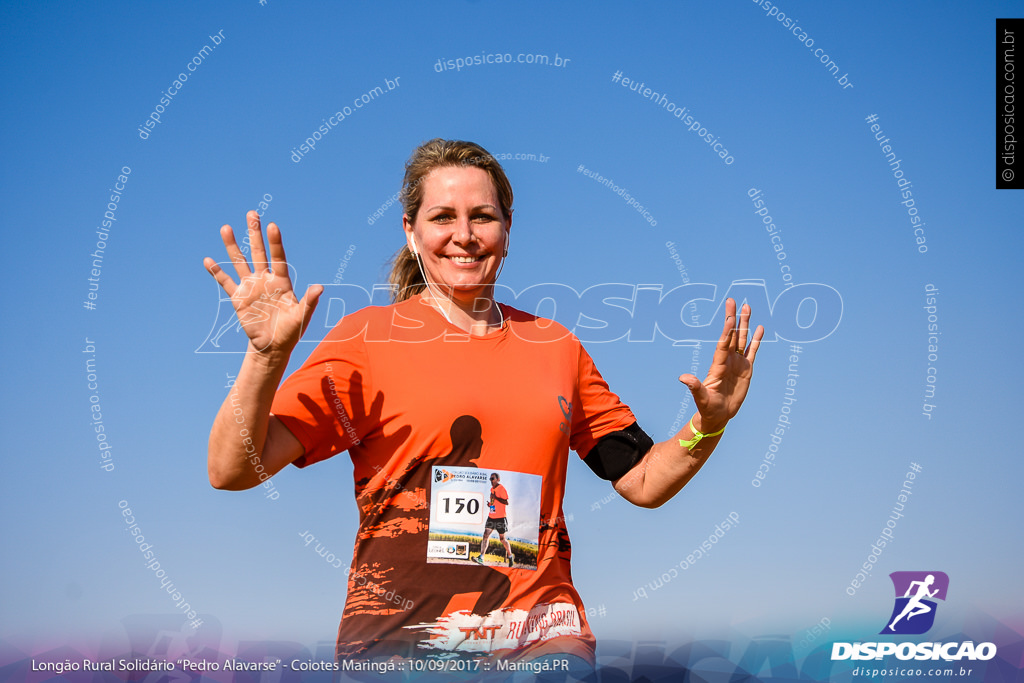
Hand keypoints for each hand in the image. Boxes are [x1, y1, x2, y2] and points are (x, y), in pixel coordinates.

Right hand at [203, 211, 321, 357]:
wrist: (273, 346)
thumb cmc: (290, 331)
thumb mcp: (302, 317)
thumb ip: (310, 301)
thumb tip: (320, 287)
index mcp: (282, 282)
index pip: (278, 257)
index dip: (275, 242)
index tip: (273, 225)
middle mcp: (265, 280)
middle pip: (258, 252)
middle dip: (255, 234)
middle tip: (252, 214)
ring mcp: (250, 287)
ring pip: (240, 262)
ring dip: (233, 246)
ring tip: (226, 228)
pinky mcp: (238, 298)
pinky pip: (226, 282)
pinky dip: (217, 272)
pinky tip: (208, 259)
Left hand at [679, 298, 763, 432]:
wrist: (718, 415)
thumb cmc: (708, 407)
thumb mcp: (701, 397)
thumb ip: (694, 386)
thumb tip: (683, 378)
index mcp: (718, 365)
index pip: (723, 344)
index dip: (726, 331)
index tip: (729, 317)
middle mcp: (727, 360)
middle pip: (731, 335)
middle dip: (733, 318)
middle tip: (733, 300)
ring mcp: (737, 363)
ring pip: (742, 339)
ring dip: (744, 323)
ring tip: (747, 307)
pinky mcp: (746, 369)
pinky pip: (752, 351)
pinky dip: (756, 340)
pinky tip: (760, 328)